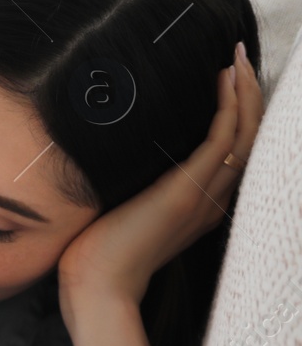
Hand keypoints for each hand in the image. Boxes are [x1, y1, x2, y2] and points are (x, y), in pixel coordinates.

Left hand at [58, 42, 263, 310]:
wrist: (96, 288)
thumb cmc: (97, 255)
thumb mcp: (122, 212)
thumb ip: (130, 189)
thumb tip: (110, 158)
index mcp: (199, 207)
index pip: (234, 154)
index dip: (239, 115)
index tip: (232, 80)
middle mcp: (211, 201)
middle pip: (251, 140)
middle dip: (250, 96)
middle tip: (242, 58)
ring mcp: (203, 195)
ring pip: (245, 135)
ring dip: (246, 93)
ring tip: (239, 58)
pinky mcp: (187, 190)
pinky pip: (222, 140)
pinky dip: (229, 106)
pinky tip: (224, 80)